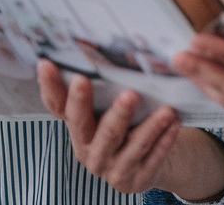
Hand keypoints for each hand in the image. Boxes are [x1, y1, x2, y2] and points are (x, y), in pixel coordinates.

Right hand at [37, 59, 181, 193]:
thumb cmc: (124, 126)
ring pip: (129, 147)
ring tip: (167, 110)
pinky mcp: (134, 179)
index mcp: (76, 127)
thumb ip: (101, 88)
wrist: (143, 164)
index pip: (57, 106)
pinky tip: (175, 123)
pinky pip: (151, 159)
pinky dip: (164, 140)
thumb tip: (97, 44)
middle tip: (129, 94)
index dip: (50, 86)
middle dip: (111, 112)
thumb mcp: (106, 109)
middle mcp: (88, 150)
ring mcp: (111, 167)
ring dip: (149, 128)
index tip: (48, 64)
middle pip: (92, 129)